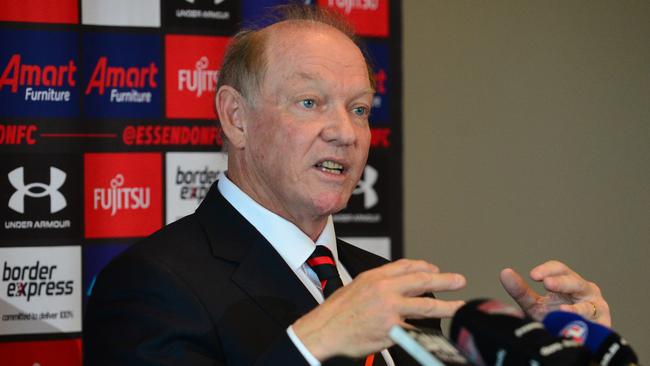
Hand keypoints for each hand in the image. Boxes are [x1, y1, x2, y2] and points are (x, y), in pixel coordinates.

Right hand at [292, 259, 465, 360]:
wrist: (325, 330)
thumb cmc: (337, 312)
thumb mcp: (357, 286)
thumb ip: (379, 284)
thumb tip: (397, 285)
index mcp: (375, 277)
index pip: (407, 266)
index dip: (425, 267)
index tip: (436, 270)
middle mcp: (384, 290)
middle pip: (422, 281)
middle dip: (445, 280)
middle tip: (459, 281)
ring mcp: (390, 310)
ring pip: (425, 306)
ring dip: (446, 306)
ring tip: (458, 307)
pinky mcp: (392, 330)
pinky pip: (414, 329)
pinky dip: (425, 330)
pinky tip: (436, 331)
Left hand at [499, 260, 610, 325]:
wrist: (572, 341)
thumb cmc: (556, 319)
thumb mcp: (536, 305)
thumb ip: (521, 291)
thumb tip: (504, 272)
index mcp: (568, 282)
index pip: (559, 269)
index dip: (547, 269)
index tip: (533, 275)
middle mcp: (585, 290)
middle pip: (574, 282)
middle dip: (561, 282)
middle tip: (547, 283)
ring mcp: (596, 307)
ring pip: (587, 305)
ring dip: (575, 308)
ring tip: (561, 310)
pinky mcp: (603, 324)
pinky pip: (594, 325)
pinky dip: (585, 326)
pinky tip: (575, 326)